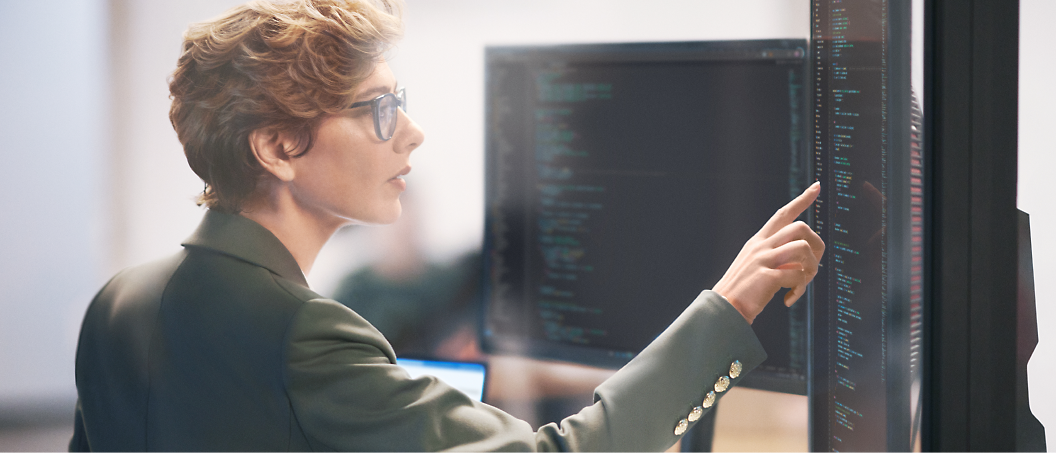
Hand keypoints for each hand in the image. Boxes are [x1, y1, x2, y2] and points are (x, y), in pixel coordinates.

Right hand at [712, 182, 824, 323]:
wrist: (724, 308)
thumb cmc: (745, 290)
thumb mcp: (758, 266)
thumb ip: (779, 258)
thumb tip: (806, 262)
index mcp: (758, 241)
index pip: (782, 214)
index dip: (802, 200)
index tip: (817, 186)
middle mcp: (760, 246)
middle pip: (800, 227)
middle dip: (816, 245)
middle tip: (814, 264)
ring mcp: (763, 260)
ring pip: (802, 249)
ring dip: (810, 269)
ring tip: (801, 285)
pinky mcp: (767, 277)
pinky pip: (797, 276)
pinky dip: (799, 289)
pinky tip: (788, 298)